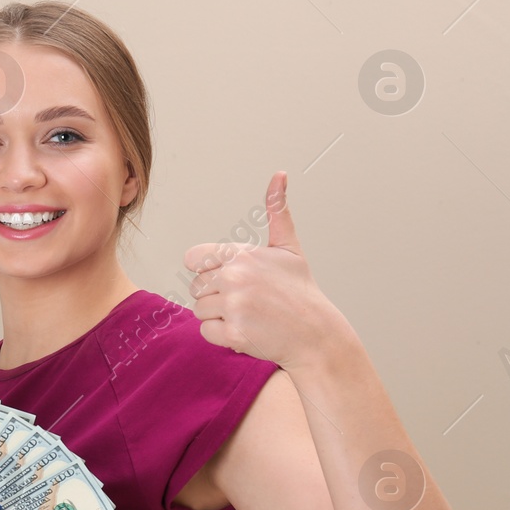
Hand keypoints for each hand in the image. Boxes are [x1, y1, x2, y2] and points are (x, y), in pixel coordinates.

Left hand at [182, 171, 351, 369]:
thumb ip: (277, 211)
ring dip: (219, 316)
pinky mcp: (234, 334)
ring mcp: (234, 307)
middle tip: (247, 299)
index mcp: (241, 255)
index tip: (231, 277)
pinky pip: (207, 332)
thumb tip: (279, 174)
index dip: (208, 269)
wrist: (316, 334)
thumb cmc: (300, 290)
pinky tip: (248, 330)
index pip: (193, 259)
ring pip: (199, 310)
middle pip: (196, 287)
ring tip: (249, 314)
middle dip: (215, 294)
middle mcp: (235, 278)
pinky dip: (223, 336)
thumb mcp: (288, 247)